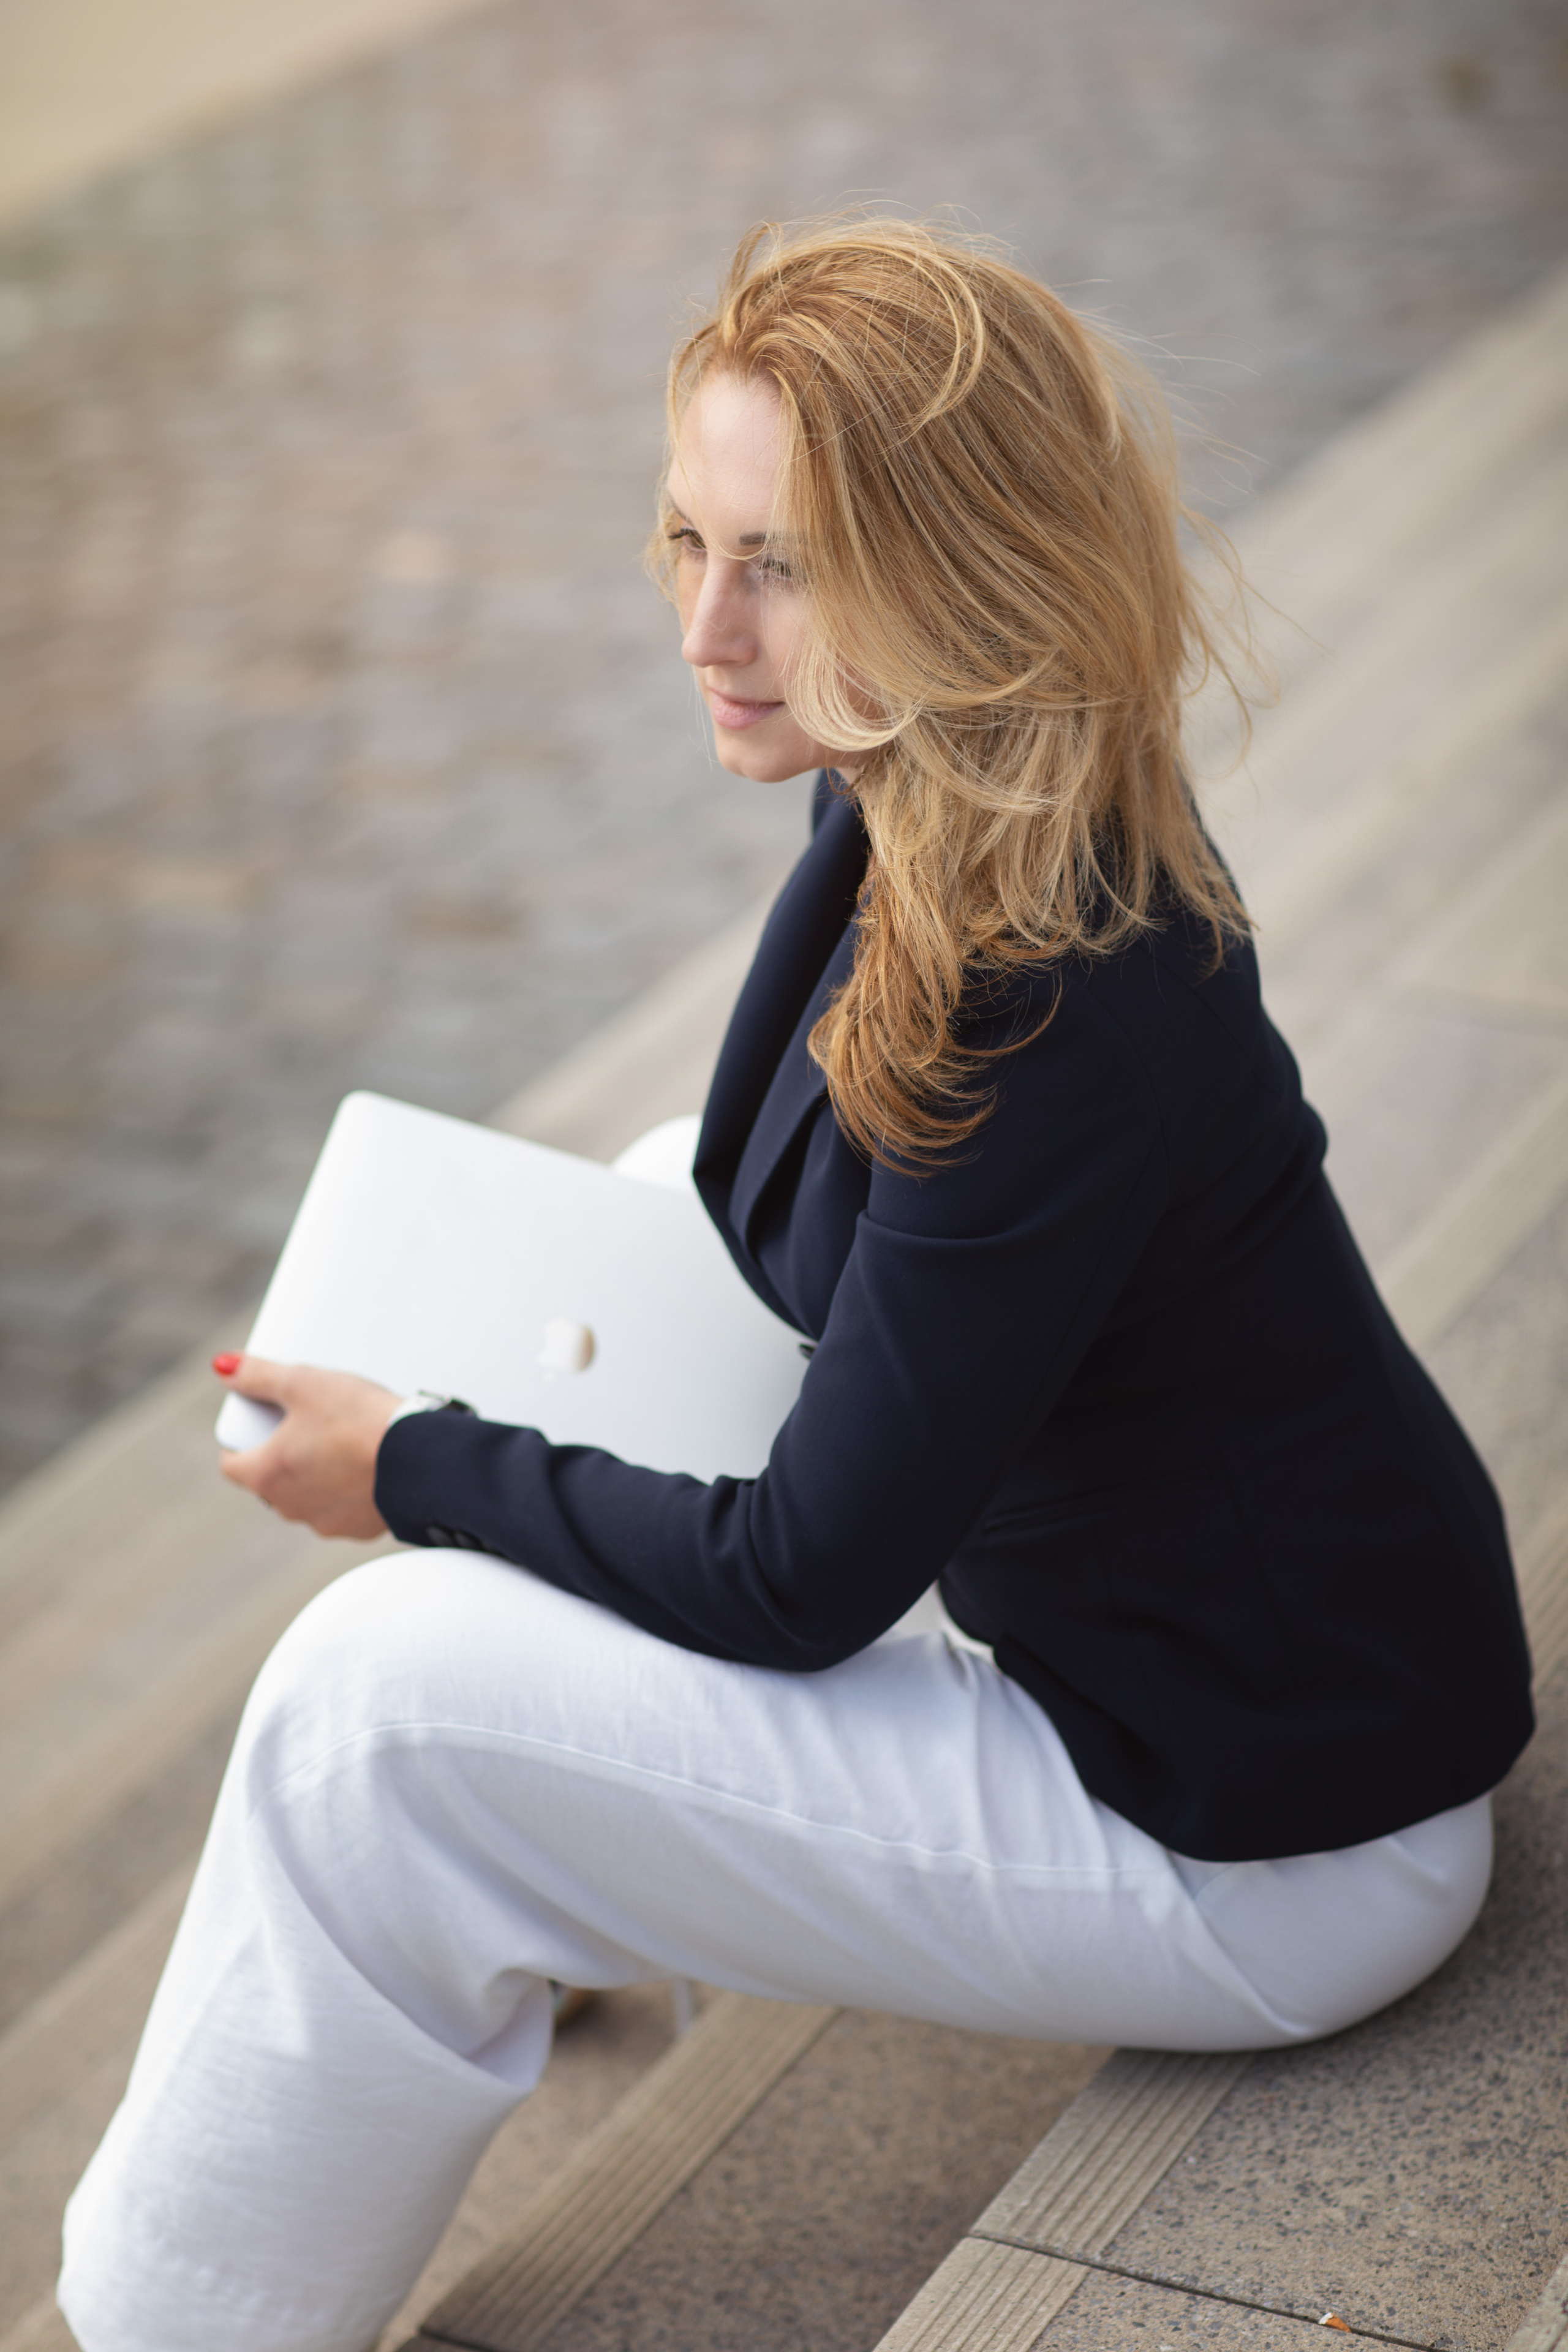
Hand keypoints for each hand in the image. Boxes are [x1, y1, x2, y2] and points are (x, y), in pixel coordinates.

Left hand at [215, 1353, 399, 1539]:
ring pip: (309, 1496)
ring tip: (345, 1442)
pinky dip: (350, 1489)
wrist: (420, 1459)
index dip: (242, 1439)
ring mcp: (326, 1522)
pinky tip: (370, 1465)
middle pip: (272, 1479)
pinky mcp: (360, 1529)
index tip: (262, 1422)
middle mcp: (290, 1507)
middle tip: (310, 1423)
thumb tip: (223, 1366)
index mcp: (266, 1475)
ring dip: (317, 1474)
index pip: (232, 1463)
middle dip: (284, 1453)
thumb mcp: (303, 1383)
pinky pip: (345, 1507)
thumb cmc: (357, 1420)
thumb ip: (258, 1375)